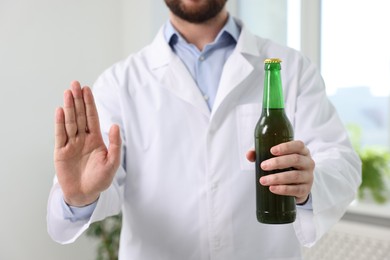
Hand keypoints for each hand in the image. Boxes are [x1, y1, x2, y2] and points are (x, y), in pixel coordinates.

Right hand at [54, 81, 120, 206]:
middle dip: (78, 100)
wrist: (85, 194)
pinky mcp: (60, 152)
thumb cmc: (100, 179)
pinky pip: (60, 135)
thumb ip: (115, 144)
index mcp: (95, 139)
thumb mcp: (112, 162)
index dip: (90, 103)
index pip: (92, 117)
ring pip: (70, 122)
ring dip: (69, 107)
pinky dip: (60, 123)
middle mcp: (82, 138)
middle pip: (80, 116)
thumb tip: (115, 125)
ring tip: (68, 92)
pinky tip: (60, 110)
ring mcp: (71, 144)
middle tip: (75, 84)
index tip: (87, 89)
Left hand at [246, 140, 314, 203]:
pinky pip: (296, 189)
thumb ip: (261, 153)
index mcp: (302, 151)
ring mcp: (308, 177)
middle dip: (277, 162)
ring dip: (277, 178)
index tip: (272, 150)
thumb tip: (249, 155)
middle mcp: (308, 163)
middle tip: (263, 166)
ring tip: (263, 180)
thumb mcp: (276, 157)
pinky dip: (283, 189)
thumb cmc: (286, 167)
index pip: (298, 145)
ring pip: (295, 176)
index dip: (286, 147)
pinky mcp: (306, 190)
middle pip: (295, 160)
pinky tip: (273, 188)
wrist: (297, 185)